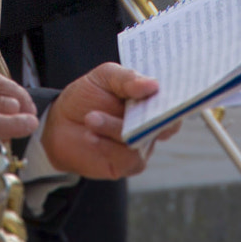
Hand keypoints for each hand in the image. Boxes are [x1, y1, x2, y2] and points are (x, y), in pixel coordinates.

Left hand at [40, 63, 174, 178]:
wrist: (60, 124)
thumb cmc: (87, 96)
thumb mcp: (104, 77)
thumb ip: (127, 78)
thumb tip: (153, 85)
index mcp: (152, 99)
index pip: (176, 100)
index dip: (180, 97)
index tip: (166, 89)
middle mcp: (152, 123)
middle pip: (168, 123)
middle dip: (152, 116)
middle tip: (132, 106)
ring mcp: (142, 144)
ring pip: (141, 139)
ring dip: (114, 128)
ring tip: (91, 118)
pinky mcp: (128, 164)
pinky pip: (128, 157)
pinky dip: (107, 145)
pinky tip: (91, 136)